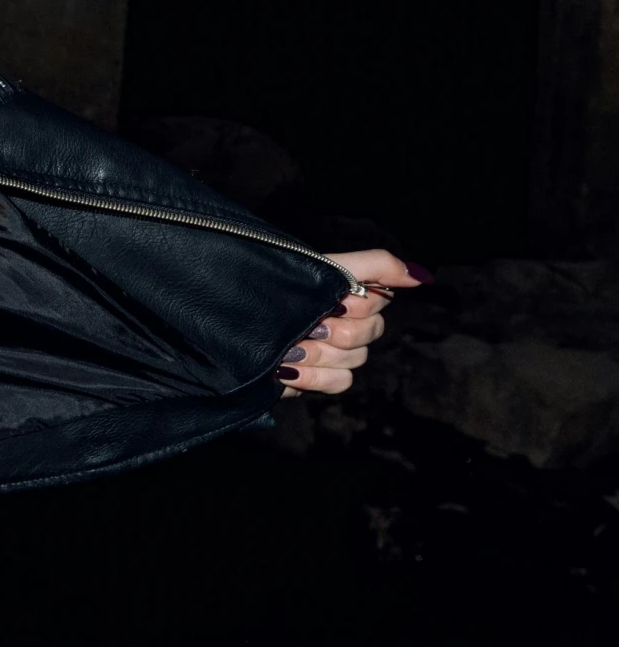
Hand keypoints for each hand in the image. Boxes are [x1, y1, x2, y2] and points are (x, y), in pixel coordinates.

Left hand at [279, 248, 426, 396]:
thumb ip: (373, 265)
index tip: (334, 299)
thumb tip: (422, 275)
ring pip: (356, 358)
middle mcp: (344, 319)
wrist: (223, 320)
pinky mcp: (320, 377)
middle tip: (307, 325)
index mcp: (346, 290)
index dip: (357, 302)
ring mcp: (332, 350)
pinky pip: (342, 381)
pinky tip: (288, 371)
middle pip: (371, 332)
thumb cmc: (268, 287)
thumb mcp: (317, 267)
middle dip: (335, 329)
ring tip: (288, 348)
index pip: (381, 298)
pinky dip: (315, 378)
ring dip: (319, 354)